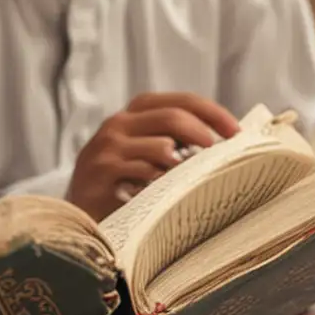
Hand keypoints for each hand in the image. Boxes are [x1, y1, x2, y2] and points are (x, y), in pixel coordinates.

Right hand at [66, 92, 239, 221]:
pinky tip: (164, 192)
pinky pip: (143, 172)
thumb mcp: (144, 156)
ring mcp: (107, 147)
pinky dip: (161, 181)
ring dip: (182, 164)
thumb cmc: (119, 185)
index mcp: (133, 115)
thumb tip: (225, 143)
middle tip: (220, 153)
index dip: (212, 112)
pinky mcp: (101, 171)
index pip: (179, 100)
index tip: (236, 132)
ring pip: (160, 146)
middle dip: (203, 133)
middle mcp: (117, 124)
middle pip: (171, 116)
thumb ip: (173, 143)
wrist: (77, 214)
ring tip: (189, 179)